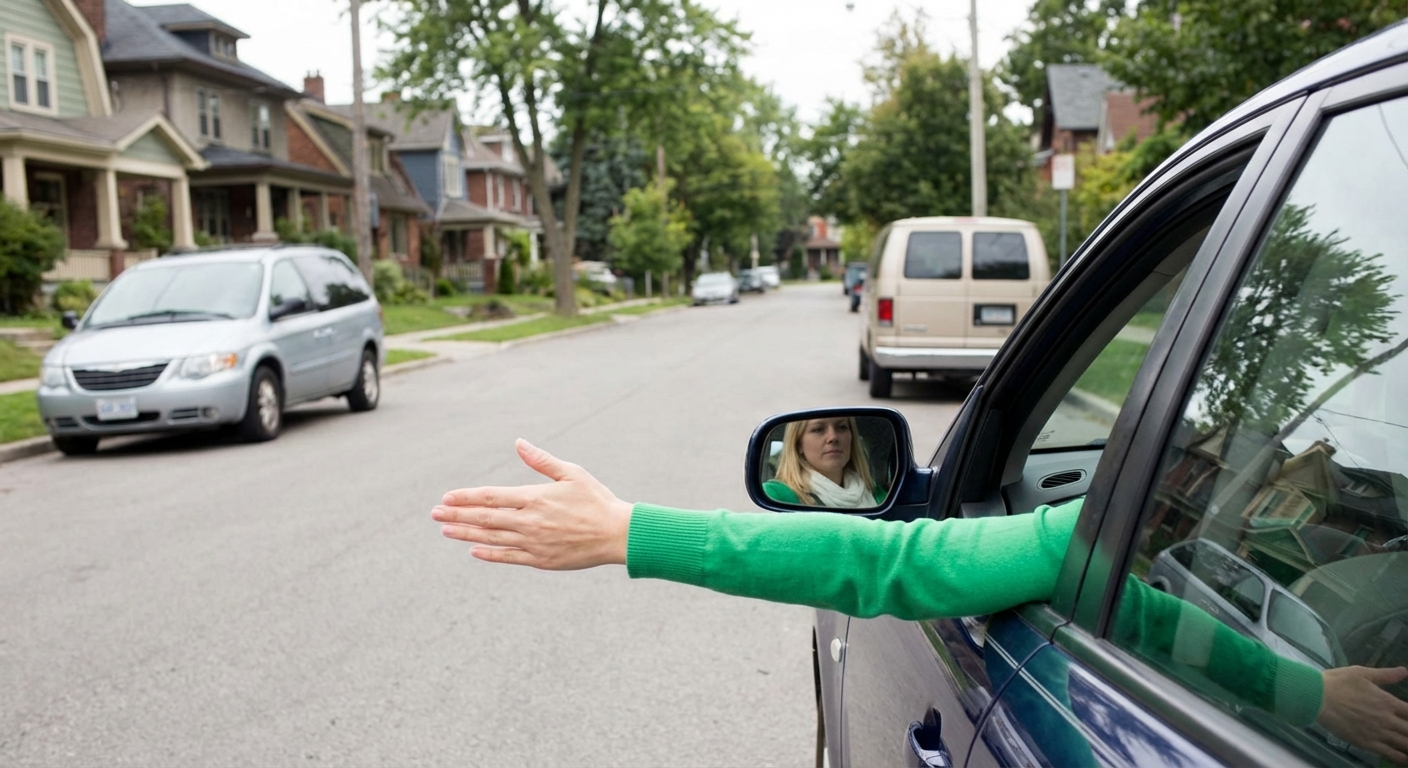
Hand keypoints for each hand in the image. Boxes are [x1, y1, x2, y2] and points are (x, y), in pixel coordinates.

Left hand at [431, 439, 633, 569]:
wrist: (617, 534)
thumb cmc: (596, 499)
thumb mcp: (571, 473)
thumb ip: (541, 461)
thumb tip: (519, 443)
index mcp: (535, 497)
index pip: (491, 496)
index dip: (466, 497)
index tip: (447, 497)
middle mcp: (530, 521)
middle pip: (485, 518)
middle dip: (457, 515)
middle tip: (434, 513)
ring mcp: (534, 542)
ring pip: (491, 538)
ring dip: (466, 533)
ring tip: (445, 530)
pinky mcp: (541, 559)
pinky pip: (509, 557)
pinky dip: (489, 554)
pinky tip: (473, 550)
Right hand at [1318, 665, 1407, 762]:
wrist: (1317, 698)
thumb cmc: (1337, 682)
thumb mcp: (1361, 673)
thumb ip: (1385, 675)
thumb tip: (1404, 671)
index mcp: (1387, 701)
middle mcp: (1387, 719)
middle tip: (1407, 731)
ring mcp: (1378, 733)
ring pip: (1404, 744)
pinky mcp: (1367, 744)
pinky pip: (1391, 754)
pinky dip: (1401, 758)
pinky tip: (1405, 759)